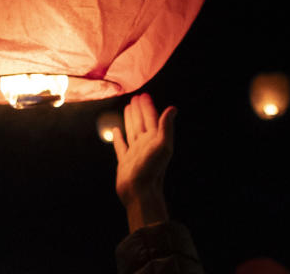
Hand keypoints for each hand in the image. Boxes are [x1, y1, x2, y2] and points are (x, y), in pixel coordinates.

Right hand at [112, 93, 176, 231]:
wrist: (140, 193)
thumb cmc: (152, 170)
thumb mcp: (162, 146)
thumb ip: (166, 127)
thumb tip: (173, 109)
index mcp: (154, 140)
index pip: (151, 118)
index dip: (148, 107)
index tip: (143, 95)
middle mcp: (145, 145)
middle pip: (141, 123)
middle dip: (139, 110)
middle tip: (136, 98)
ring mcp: (134, 153)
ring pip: (132, 131)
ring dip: (130, 119)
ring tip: (128, 108)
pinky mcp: (124, 161)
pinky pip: (120, 146)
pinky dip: (118, 137)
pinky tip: (116, 130)